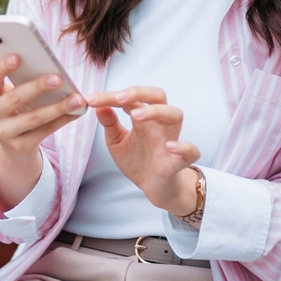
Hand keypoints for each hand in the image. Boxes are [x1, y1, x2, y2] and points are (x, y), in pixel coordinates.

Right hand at [0, 54, 85, 208]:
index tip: (18, 56)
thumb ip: (23, 81)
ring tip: (77, 99)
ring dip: (58, 107)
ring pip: (34, 118)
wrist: (14, 145)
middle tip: (58, 78)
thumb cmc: (18, 109)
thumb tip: (52, 68)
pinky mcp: (20, 146)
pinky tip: (77, 112)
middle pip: (15, 98)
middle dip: (37, 87)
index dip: (3, 67)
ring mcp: (4, 133)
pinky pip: (45, 131)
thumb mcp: (13, 95)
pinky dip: (63, 120)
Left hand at [85, 86, 200, 216]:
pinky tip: (169, 147)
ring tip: (136, 116)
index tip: (90, 100)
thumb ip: (110, 124)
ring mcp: (171, 140)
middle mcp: (158, 124)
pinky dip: (183, 146)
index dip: (110, 96)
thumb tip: (98, 106)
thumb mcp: (117, 142)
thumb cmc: (137, 161)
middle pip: (158, 96)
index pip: (130, 99)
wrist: (154, 188)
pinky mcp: (179, 161)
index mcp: (143, 118)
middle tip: (118, 98)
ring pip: (175, 114)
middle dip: (139, 92)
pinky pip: (191, 150)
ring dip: (157, 111)